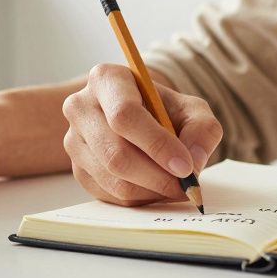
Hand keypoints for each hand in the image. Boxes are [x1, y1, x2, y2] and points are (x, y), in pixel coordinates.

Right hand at [62, 63, 223, 205]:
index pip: (125, 115)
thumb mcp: (192, 110)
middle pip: (116, 153)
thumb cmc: (165, 110)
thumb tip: (193, 160)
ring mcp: (74, 140)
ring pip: (113, 179)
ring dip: (150, 190)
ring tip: (174, 186)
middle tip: (185, 186)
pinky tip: (155, 187)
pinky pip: (109, 195)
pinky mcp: (77, 168)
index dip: (157, 144)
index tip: (185, 166)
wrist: (143, 120)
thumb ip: (202, 129)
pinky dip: (139, 198)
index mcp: (106, 79)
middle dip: (157, 176)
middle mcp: (81, 106)